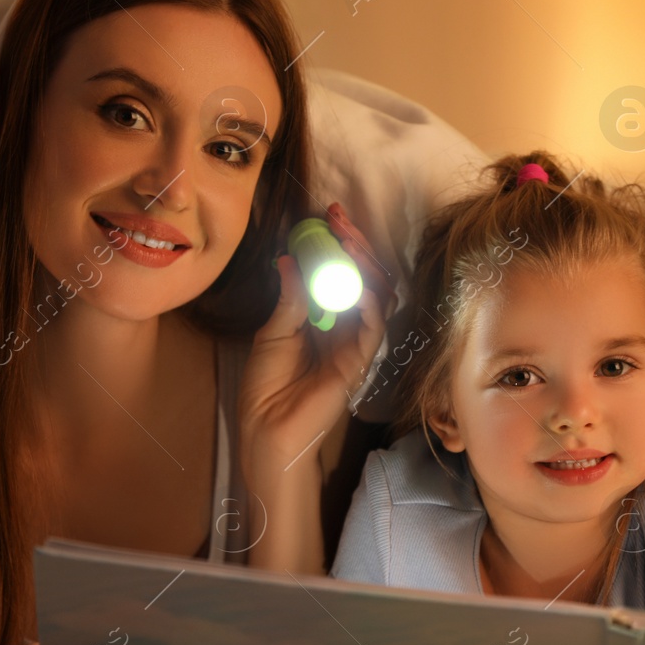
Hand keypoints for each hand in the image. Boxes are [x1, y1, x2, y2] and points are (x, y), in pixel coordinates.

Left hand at [239, 202, 391, 477]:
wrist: (267, 427)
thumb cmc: (267, 386)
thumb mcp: (273, 331)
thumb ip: (290, 297)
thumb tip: (289, 258)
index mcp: (325, 318)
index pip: (341, 273)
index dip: (338, 244)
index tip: (328, 216)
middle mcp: (346, 327)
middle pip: (364, 278)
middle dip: (355, 244)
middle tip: (339, 219)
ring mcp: (356, 343)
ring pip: (377, 295)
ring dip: (364, 264)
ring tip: (347, 241)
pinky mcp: (360, 362)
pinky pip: (375, 326)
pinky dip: (370, 300)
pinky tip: (358, 282)